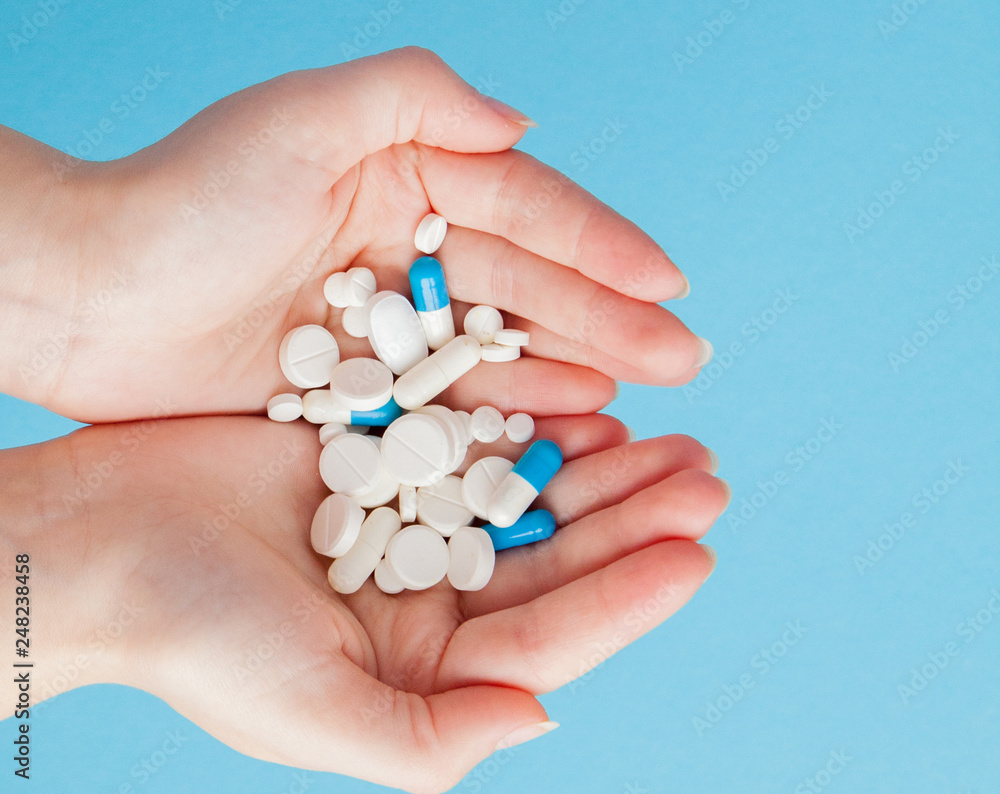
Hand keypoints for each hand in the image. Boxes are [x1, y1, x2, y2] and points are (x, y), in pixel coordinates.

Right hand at [0, 415, 725, 792]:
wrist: (101, 545)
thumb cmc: (196, 638)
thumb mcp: (312, 712)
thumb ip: (430, 736)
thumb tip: (543, 716)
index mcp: (426, 666)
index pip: (550, 636)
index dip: (627, 597)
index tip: (698, 553)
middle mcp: (431, 596)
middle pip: (556, 559)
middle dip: (634, 521)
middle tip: (706, 477)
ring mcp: (413, 520)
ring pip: (530, 495)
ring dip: (600, 466)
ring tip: (670, 437)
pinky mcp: (387, 457)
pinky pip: (477, 436)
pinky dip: (530, 419)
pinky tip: (586, 399)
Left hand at [1, 47, 705, 422]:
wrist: (92, 294)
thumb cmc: (187, 198)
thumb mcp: (301, 117)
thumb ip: (415, 98)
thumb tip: (523, 124)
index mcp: (405, 177)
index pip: (525, 209)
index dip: (601, 245)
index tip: (670, 281)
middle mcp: (406, 248)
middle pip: (528, 285)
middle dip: (610, 318)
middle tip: (686, 356)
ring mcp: (388, 324)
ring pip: (501, 348)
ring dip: (575, 369)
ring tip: (643, 392)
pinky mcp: (360, 389)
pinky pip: (451, 404)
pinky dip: (507, 413)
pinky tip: (564, 422)